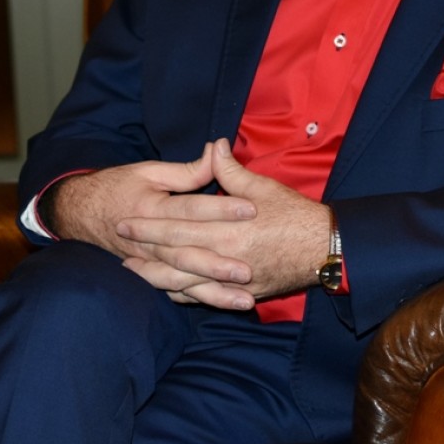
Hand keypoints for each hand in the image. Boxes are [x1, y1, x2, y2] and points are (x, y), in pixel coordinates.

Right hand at [47, 152, 257, 308]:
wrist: (79, 212)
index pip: (192, 209)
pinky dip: (197, 300)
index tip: (252, 209)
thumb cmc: (118, 186)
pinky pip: (174, 291)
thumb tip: (218, 152)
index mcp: (153, 209)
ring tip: (244, 299)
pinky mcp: (149, 273)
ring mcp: (149, 262)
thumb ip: (187, 169)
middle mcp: (150, 242)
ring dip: (214, 292)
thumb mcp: (149, 171)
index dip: (222, 207)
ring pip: (183, 281)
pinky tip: (221, 305)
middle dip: (219, 264)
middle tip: (249, 270)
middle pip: (188, 254)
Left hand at [117, 139, 330, 306]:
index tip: (124, 218)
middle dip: (144, 248)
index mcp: (228, 230)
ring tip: (130, 270)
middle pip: (174, 255)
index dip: (149, 224)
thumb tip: (214, 146)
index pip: (178, 227)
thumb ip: (232, 171)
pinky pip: (204, 298)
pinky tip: (166, 289)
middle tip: (118, 240)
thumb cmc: (295, 214)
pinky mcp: (242, 294)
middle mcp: (226, 259)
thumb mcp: (263, 187)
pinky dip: (182, 294)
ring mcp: (233, 281)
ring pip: (184, 283)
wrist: (324, 248)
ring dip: (154, 276)